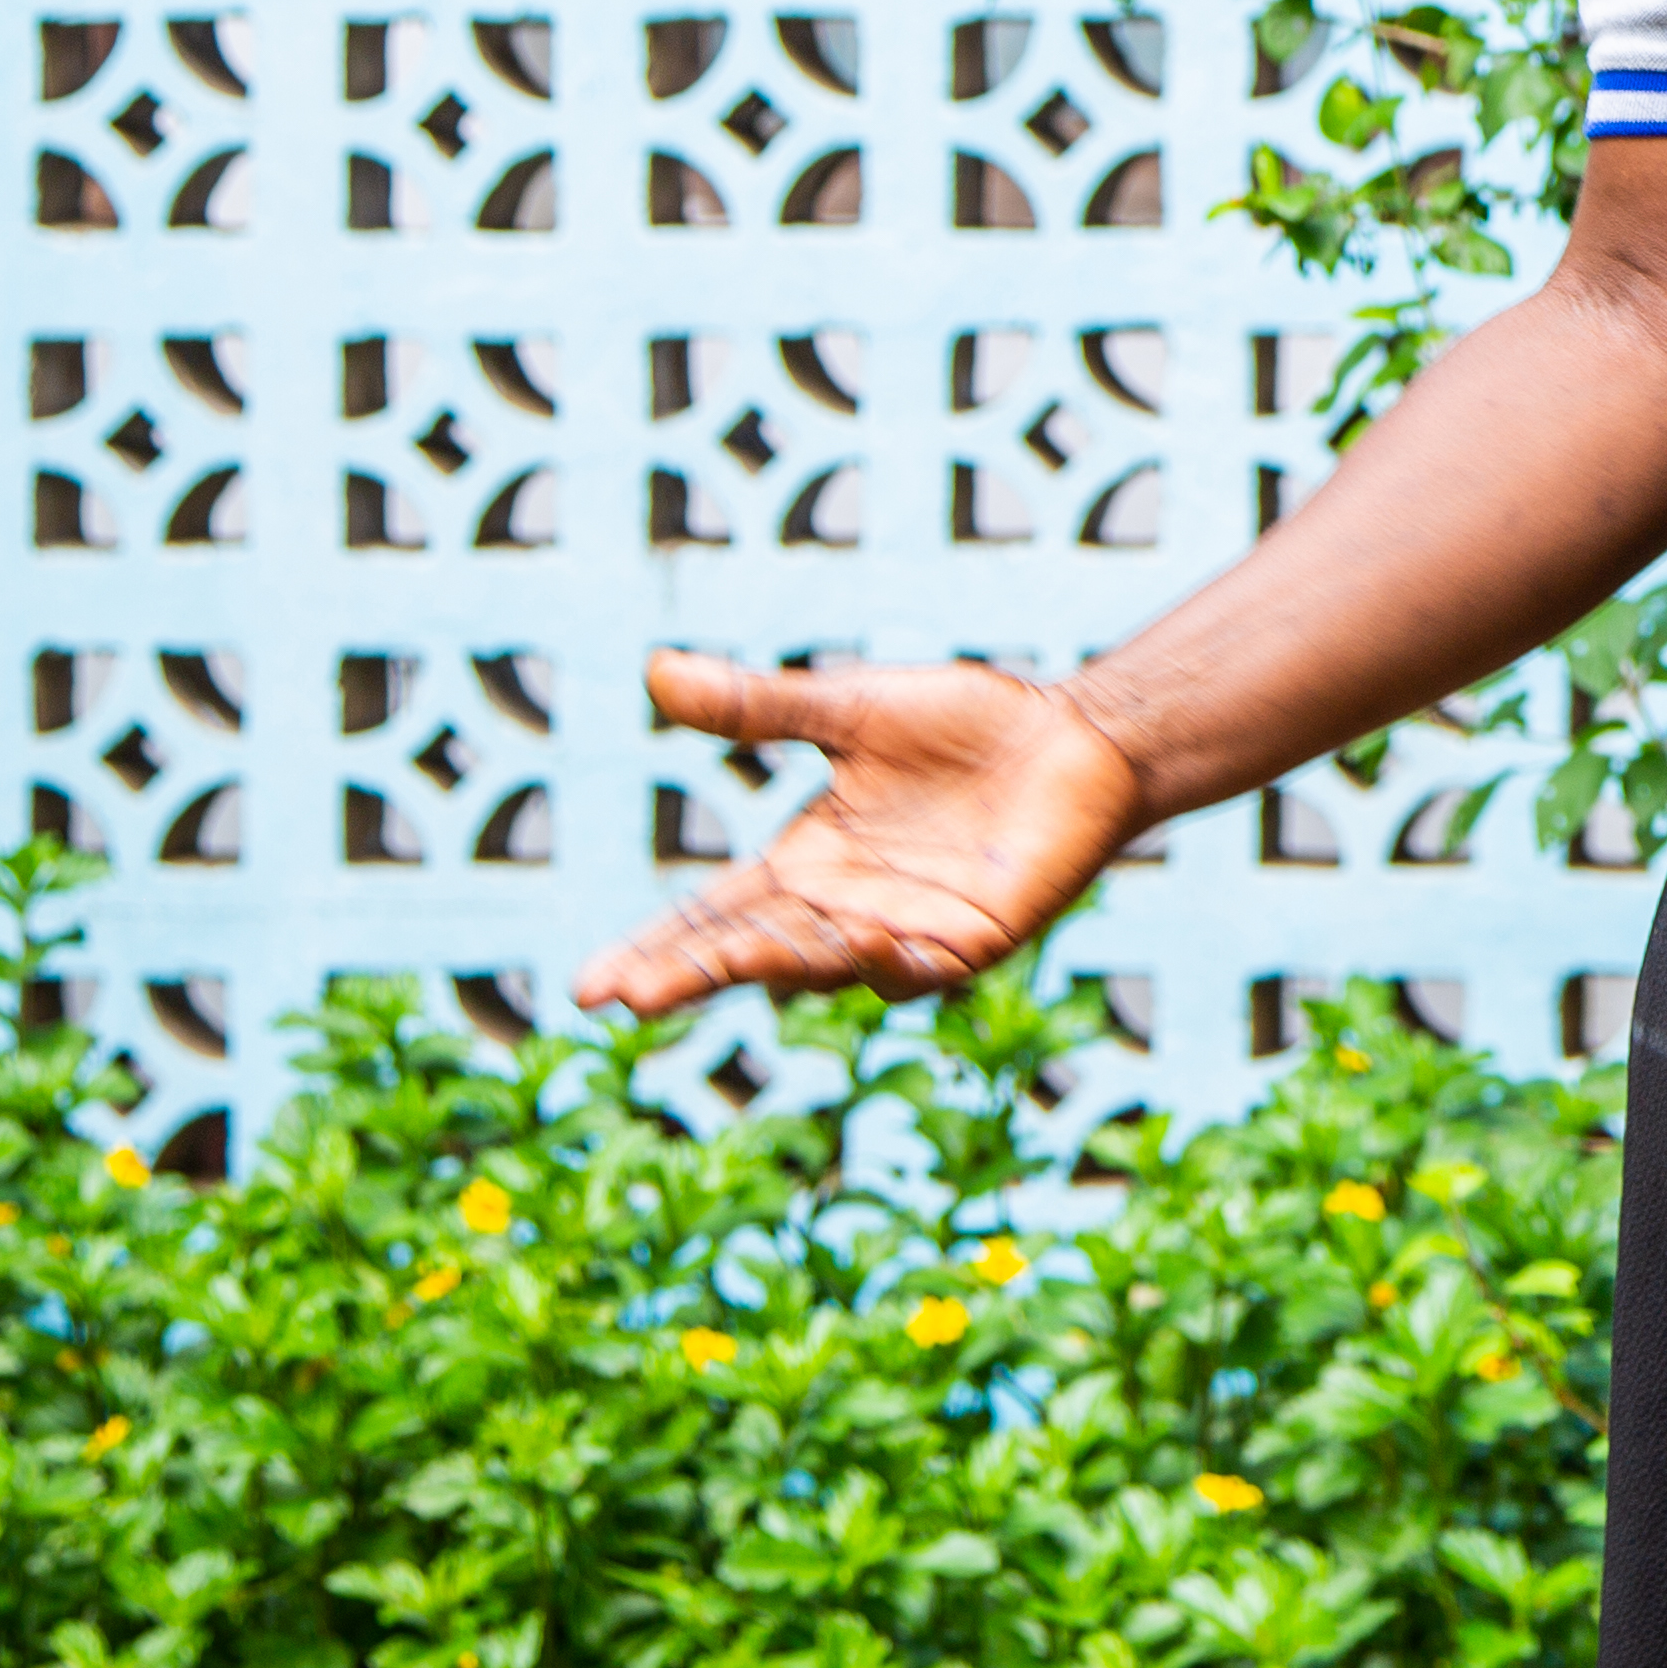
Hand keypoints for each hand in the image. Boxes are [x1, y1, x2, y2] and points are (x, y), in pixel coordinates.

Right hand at [567, 648, 1149, 1013]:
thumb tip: (655, 670)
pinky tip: (867, 943)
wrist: (1075, 735)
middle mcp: (845, 913)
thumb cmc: (965, 724)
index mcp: (806, 866)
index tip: (591, 987)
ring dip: (782, 962)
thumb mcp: (850, 711)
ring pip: (829, 966)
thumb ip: (759, 706)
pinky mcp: (973, 943)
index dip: (654, 951)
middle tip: (626, 997)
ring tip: (734, 958)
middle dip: (691, 976)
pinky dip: (892, 960)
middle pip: (751, 954)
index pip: (711, 918)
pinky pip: (923, 968)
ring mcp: (908, 936)